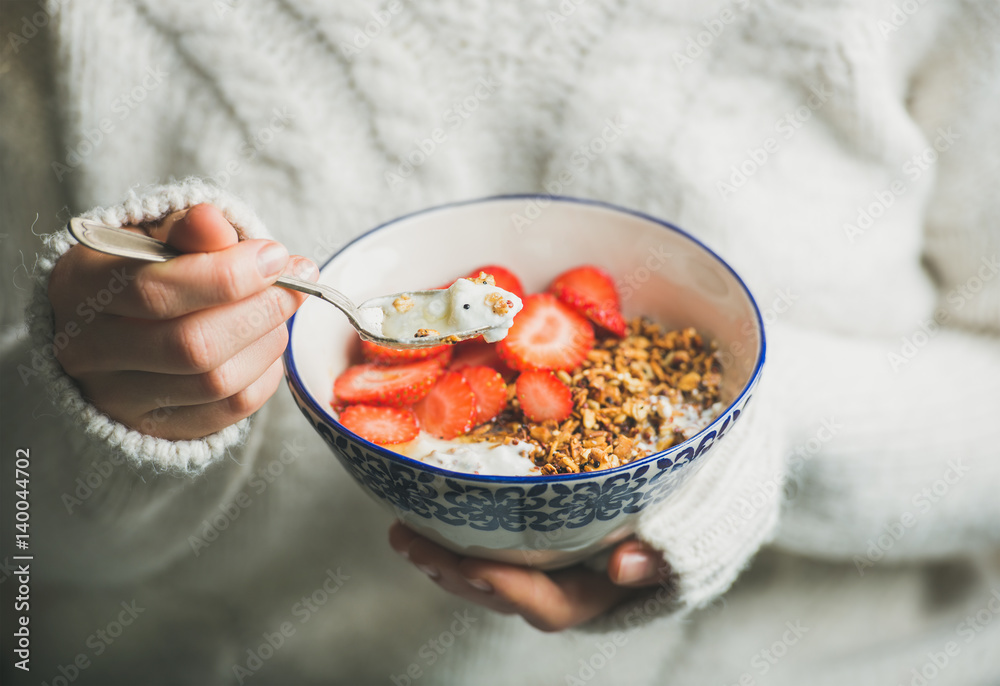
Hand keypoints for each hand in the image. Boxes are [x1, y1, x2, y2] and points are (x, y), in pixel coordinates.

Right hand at [48, 204, 316, 439]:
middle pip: (193, 345)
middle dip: (260, 311)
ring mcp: (119, 398)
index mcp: (81, 288)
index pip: (156, 290)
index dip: (229, 275)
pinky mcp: (156, 428)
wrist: (114, 325)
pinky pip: (230, 410)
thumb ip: (189, 229)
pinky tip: (265, 345)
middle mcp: (89, 350)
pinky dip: (264, 374)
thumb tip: (215, 222)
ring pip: (216, 382)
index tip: (276, 256)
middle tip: (294, 285)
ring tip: (280, 311)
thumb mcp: (158, 236)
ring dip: (267, 342)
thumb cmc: (145, 269)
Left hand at [388, 522, 670, 631]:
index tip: (473, 563)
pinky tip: (428, 507)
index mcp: (601, 593)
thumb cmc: (695, 512)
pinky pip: (489, 545)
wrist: (697, 497)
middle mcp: (566, 586)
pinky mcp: (535, 539)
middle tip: (408, 540)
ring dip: (442, 555)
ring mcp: (546, 564)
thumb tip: (623, 567)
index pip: (548, 605)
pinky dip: (457, 531)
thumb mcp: (695, 532)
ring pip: (485, 573)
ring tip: (403, 530)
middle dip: (452, 571)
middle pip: (500, 593)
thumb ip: (664, 557)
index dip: (509, 589)